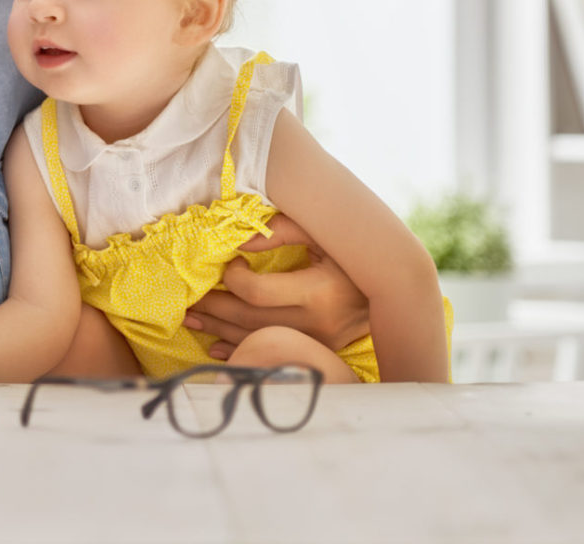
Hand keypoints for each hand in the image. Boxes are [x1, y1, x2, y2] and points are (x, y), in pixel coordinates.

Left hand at [184, 214, 370, 357]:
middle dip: (214, 308)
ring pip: (256, 340)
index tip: (228, 264)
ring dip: (219, 330)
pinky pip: (271, 352)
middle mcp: (318, 325)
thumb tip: (240, 243)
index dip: (233, 279)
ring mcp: (319, 343)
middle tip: (188, 299)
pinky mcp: (318, 352)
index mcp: (319, 292)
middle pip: (250, 321)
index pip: (257, 293)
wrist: (396, 288)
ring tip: (191, 319)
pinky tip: (216, 346)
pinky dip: (239, 349)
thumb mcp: (323, 232)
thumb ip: (282, 230)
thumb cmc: (352, 252)